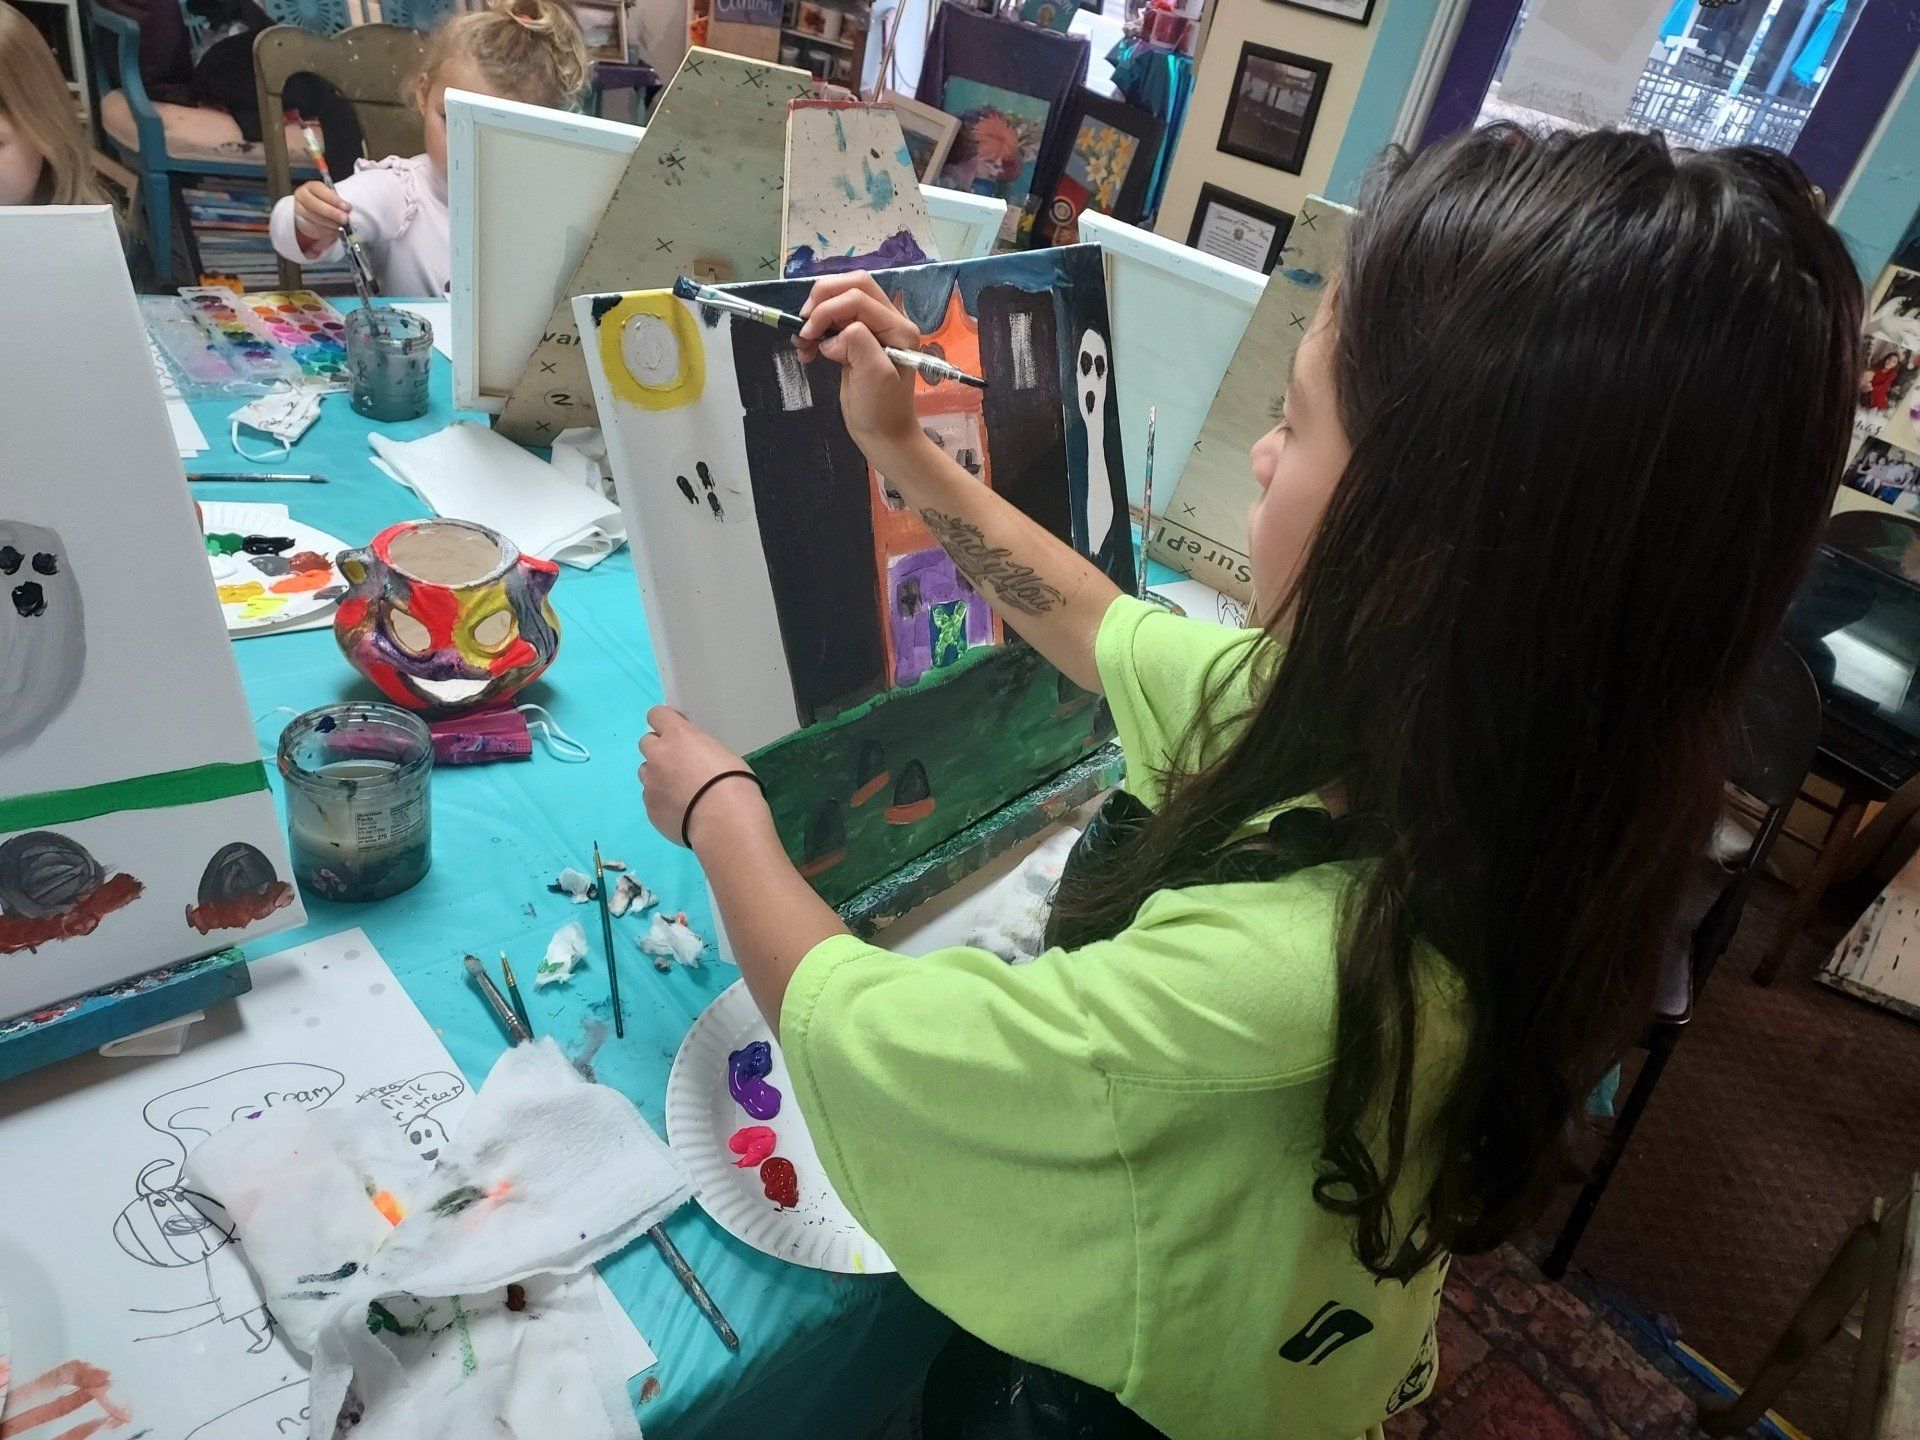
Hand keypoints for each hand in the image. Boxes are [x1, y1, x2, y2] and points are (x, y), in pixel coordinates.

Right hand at [292, 181, 348, 252]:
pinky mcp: (301, 224)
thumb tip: (348, 209)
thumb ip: (338, 202)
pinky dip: (326, 231)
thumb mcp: (332, 197)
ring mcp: (299, 211)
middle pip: (315, 205)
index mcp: (311, 187)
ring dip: (330, 224)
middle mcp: (302, 197)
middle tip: (345, 219)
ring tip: (341, 226)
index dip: (334, 200)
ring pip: (314, 219)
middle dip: (332, 213)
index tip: (347, 207)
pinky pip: (314, 229)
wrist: (313, 211)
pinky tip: (334, 231)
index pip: (321, 191)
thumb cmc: (327, 202)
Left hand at [638, 706, 769, 848]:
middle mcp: (658, 755)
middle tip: (679, 763)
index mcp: (678, 735)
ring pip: (645, 772)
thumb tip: (690, 761)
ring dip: (657, 775)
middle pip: (646, 742)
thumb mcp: (721, 753)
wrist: (725, 821)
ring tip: (679, 790)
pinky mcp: (650, 809)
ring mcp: (650, 783)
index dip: (665, 722)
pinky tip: (680, 810)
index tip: (677, 731)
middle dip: (659, 749)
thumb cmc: (734, 782)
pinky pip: (651, 798)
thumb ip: (696, 751)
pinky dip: (662, 800)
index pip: (656, 714)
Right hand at [796, 272, 925, 468]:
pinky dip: (817, 328)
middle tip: (804, 326)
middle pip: (852, 286)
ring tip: (803, 342)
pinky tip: (807, 349)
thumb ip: (859, 342)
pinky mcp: (858, 339)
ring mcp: (873, 328)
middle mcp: (889, 321)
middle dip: (822, 299)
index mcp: (898, 327)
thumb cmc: (881, 409)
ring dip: (816, 314)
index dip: (828, 308)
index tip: (809, 335)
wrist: (882, 435)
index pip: (858, 296)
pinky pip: (835, 320)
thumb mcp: (874, 375)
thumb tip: (835, 335)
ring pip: (841, 299)